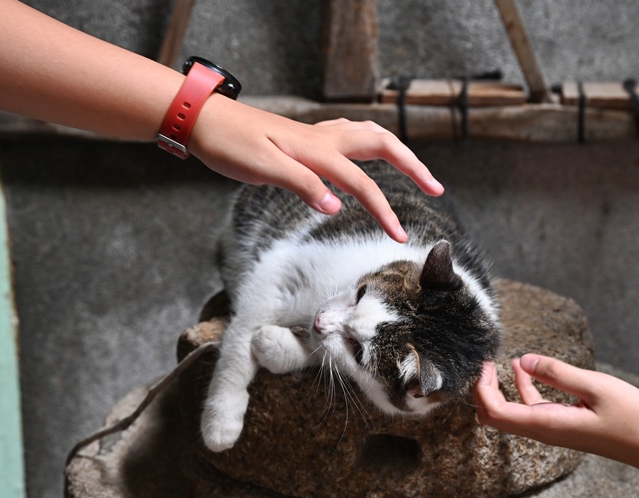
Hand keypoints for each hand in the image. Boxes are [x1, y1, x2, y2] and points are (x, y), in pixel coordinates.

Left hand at [190, 96, 443, 242]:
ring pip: (368, 136)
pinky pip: (348, 139)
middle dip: (413, 166)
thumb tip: (337, 207)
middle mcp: (323, 139)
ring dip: (396, 152)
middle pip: (383, 144)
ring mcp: (315, 136)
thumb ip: (302, 185)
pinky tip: (360, 160)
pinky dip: (366, 148)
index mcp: (318, 150)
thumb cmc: (228, 144)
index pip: (363, 184)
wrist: (203, 119)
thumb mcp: (263, 168)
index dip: (385, 211)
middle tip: (436, 188)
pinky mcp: (304, 139)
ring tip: (413, 170)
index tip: (399, 237)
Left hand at [474, 354, 638, 463]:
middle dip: (483, 390)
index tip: (484, 363)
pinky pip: (531, 410)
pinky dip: (522, 390)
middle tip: (484, 363)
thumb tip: (523, 360)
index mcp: (546, 424)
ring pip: (510, 414)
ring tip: (498, 362)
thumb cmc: (631, 418)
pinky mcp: (561, 425)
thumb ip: (558, 373)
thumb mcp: (595, 387)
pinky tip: (525, 370)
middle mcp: (543, 431)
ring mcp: (551, 430)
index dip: (481, 388)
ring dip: (500, 389)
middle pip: (495, 417)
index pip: (494, 412)